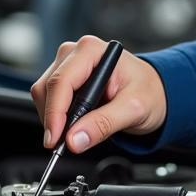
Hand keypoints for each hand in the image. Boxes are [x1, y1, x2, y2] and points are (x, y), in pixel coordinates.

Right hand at [31, 35, 167, 151]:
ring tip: (75, 133)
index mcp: (93, 51)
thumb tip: (74, 140)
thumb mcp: (133, 109)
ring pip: (43, 94)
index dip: (55, 113)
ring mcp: (67, 64)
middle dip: (53, 119)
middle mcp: (76, 53)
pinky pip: (48, 98)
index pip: (62, 81)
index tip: (55, 139)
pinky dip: (55, 116)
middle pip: (47, 87)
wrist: (152, 91)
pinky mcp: (64, 77)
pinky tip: (73, 124)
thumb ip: (104, 124)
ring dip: (53, 118)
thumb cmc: (147, 92)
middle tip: (63, 144)